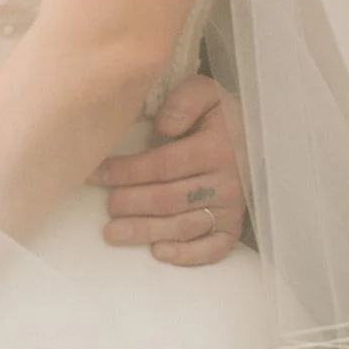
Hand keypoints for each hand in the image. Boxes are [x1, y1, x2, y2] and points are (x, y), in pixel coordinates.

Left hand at [88, 76, 246, 264]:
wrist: (253, 136)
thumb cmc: (218, 114)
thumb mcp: (204, 93)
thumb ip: (184, 101)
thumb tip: (164, 127)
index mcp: (216, 148)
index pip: (163, 164)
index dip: (126, 171)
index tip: (96, 174)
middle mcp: (226, 182)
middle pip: (169, 199)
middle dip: (132, 204)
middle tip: (107, 207)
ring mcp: (231, 207)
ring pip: (184, 225)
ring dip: (147, 231)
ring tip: (114, 233)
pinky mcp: (233, 226)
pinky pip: (213, 247)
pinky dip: (187, 255)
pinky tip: (159, 252)